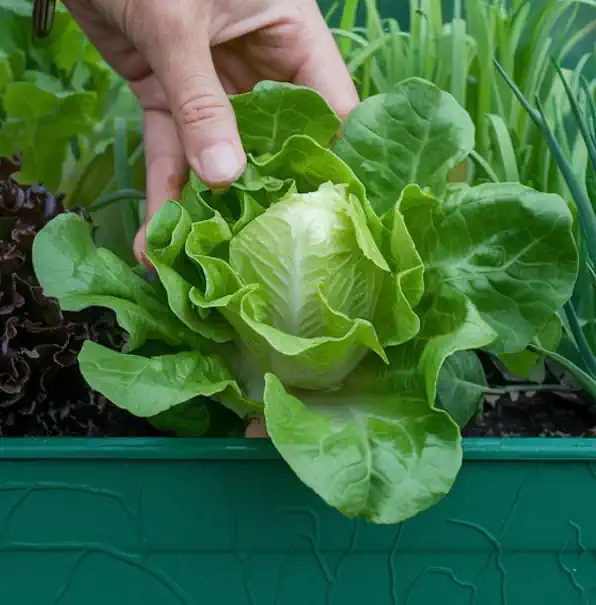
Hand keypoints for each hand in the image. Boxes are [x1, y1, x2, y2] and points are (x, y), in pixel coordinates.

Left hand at [62, 0, 358, 261]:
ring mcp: (212, 85)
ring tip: (195, 257)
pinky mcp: (168, 96)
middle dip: (260, 195)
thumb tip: (224, 177)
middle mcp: (258, 66)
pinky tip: (154, 237)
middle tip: (255, 251)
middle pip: (272, 143)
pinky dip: (163, 189)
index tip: (322, 217)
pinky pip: (171, 148)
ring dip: (203, 205)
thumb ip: (201, 102)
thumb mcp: (180, 24)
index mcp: (290, 35)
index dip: (329, 161)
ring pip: (216, 154)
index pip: (329, 108)